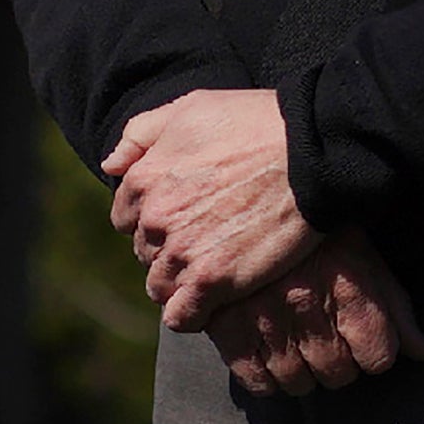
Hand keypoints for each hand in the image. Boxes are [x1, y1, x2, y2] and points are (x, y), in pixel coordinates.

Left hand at [103, 87, 312, 318]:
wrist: (311, 151)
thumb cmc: (257, 123)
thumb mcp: (191, 108)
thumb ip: (142, 134)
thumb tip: (111, 166)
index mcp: (144, 178)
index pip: (126, 218)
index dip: (154, 220)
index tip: (185, 218)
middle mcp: (155, 217)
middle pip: (145, 251)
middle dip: (169, 249)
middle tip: (208, 241)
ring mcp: (182, 251)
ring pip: (160, 285)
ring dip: (181, 282)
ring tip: (214, 271)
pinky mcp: (212, 280)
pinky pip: (181, 316)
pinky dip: (191, 314)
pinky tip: (211, 304)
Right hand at [213, 236, 423, 396]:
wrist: (253, 192)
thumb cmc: (318, 229)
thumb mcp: (364, 256)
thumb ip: (395, 307)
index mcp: (348, 282)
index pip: (378, 356)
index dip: (374, 352)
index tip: (363, 341)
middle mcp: (306, 302)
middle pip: (338, 373)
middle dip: (339, 364)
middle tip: (328, 343)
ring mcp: (263, 315)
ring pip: (298, 381)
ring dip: (303, 374)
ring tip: (299, 349)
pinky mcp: (226, 324)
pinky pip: (256, 379)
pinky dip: (266, 379)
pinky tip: (270, 357)